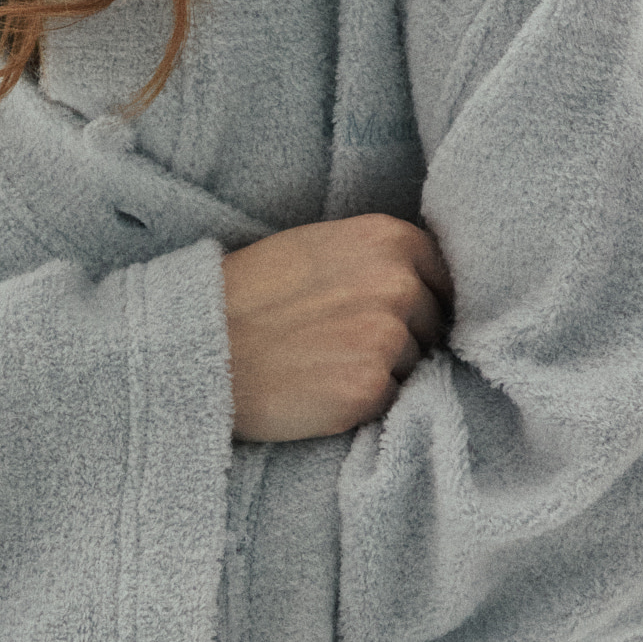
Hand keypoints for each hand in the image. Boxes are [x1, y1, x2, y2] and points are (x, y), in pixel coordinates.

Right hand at [220, 213, 453, 443]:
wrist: (198, 347)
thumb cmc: (249, 296)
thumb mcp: (318, 247)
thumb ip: (375, 258)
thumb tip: (422, 288)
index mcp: (388, 239)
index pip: (444, 276)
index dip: (421, 300)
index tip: (389, 315)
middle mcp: (398, 284)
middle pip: (432, 324)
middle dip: (401, 337)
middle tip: (339, 342)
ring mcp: (386, 338)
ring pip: (413, 365)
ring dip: (380, 371)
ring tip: (324, 363)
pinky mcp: (369, 388)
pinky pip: (390, 401)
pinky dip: (361, 402)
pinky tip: (319, 387)